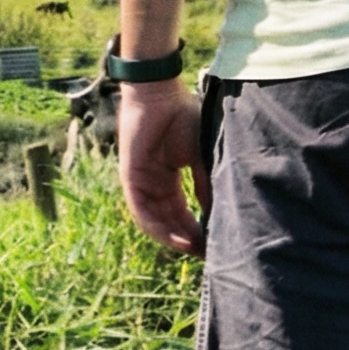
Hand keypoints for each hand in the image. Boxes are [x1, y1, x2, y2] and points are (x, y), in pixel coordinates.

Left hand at [118, 79, 209, 255]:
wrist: (158, 93)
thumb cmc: (180, 115)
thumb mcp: (200, 155)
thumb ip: (205, 183)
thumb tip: (218, 212)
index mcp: (168, 178)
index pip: (181, 212)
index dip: (197, 229)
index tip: (215, 245)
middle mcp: (153, 184)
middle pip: (169, 221)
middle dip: (188, 239)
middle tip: (208, 255)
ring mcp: (140, 182)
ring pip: (155, 221)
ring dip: (174, 238)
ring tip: (195, 251)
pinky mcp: (130, 178)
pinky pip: (141, 211)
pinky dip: (159, 227)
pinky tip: (177, 239)